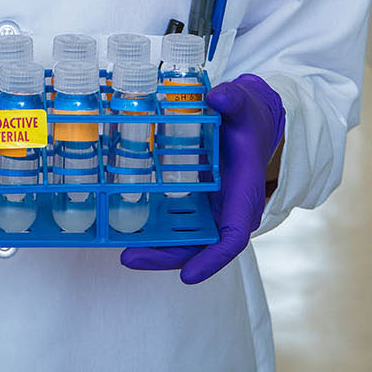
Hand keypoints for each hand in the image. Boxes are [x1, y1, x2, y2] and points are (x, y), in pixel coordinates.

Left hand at [120, 73, 284, 284]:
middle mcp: (227, 210)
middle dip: (168, 257)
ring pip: (186, 237)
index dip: (211, 259)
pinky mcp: (197, 199)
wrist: (247, 119)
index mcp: (243, 196)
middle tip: (130, 258)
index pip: (232, 238)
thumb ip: (233, 100)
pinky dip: (157, 227)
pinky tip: (129, 226)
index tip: (188, 275)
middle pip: (200, 245)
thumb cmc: (247, 118)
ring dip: (157, 247)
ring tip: (123, 249)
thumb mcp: (243, 106)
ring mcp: (210, 207)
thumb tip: (218, 97)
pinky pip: (177, 219)